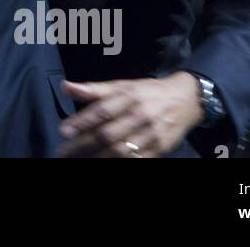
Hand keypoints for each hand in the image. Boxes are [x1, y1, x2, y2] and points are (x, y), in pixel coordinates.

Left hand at [57, 72, 203, 157]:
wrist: (185, 99)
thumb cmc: (147, 92)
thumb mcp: (122, 85)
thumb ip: (93, 89)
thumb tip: (66, 86)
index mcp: (128, 97)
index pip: (102, 110)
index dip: (82, 121)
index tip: (64, 130)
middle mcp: (140, 115)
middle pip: (108, 134)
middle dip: (83, 145)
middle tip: (64, 152)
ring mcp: (151, 134)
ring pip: (120, 151)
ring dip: (97, 158)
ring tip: (78, 160)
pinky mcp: (159, 149)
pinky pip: (137, 160)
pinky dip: (119, 164)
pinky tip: (103, 164)